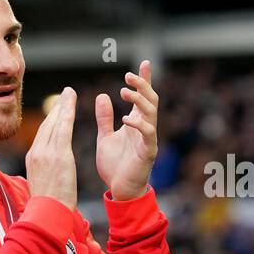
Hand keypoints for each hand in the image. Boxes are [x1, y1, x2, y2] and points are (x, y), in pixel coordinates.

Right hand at [25, 87, 77, 210]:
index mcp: (33, 159)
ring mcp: (46, 152)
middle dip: (56, 108)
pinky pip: (63, 128)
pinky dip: (67, 112)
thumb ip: (46, 172)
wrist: (48, 213)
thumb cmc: (49, 206)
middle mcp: (36, 152)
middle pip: (47, 125)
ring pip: (54, 123)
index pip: (42, 134)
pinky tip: (72, 101)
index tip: (57, 110)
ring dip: (62, 105)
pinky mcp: (58, 154)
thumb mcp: (43, 185)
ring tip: (69, 93)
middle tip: (65, 94)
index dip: (50, 120)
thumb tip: (49, 172)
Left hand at [96, 60, 158, 200]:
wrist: (119, 190)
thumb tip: (102, 96)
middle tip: (129, 75)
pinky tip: (126, 119)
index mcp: (135, 122)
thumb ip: (104, 118)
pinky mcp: (148, 152)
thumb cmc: (114, 165)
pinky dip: (139, 124)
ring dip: (139, 100)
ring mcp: (148, 139)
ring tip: (124, 92)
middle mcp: (145, 128)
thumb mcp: (104, 137)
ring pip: (151, 113)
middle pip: (150, 100)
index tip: (143, 63)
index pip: (142, 97)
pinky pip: (148, 134)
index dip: (144, 80)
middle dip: (142, 85)